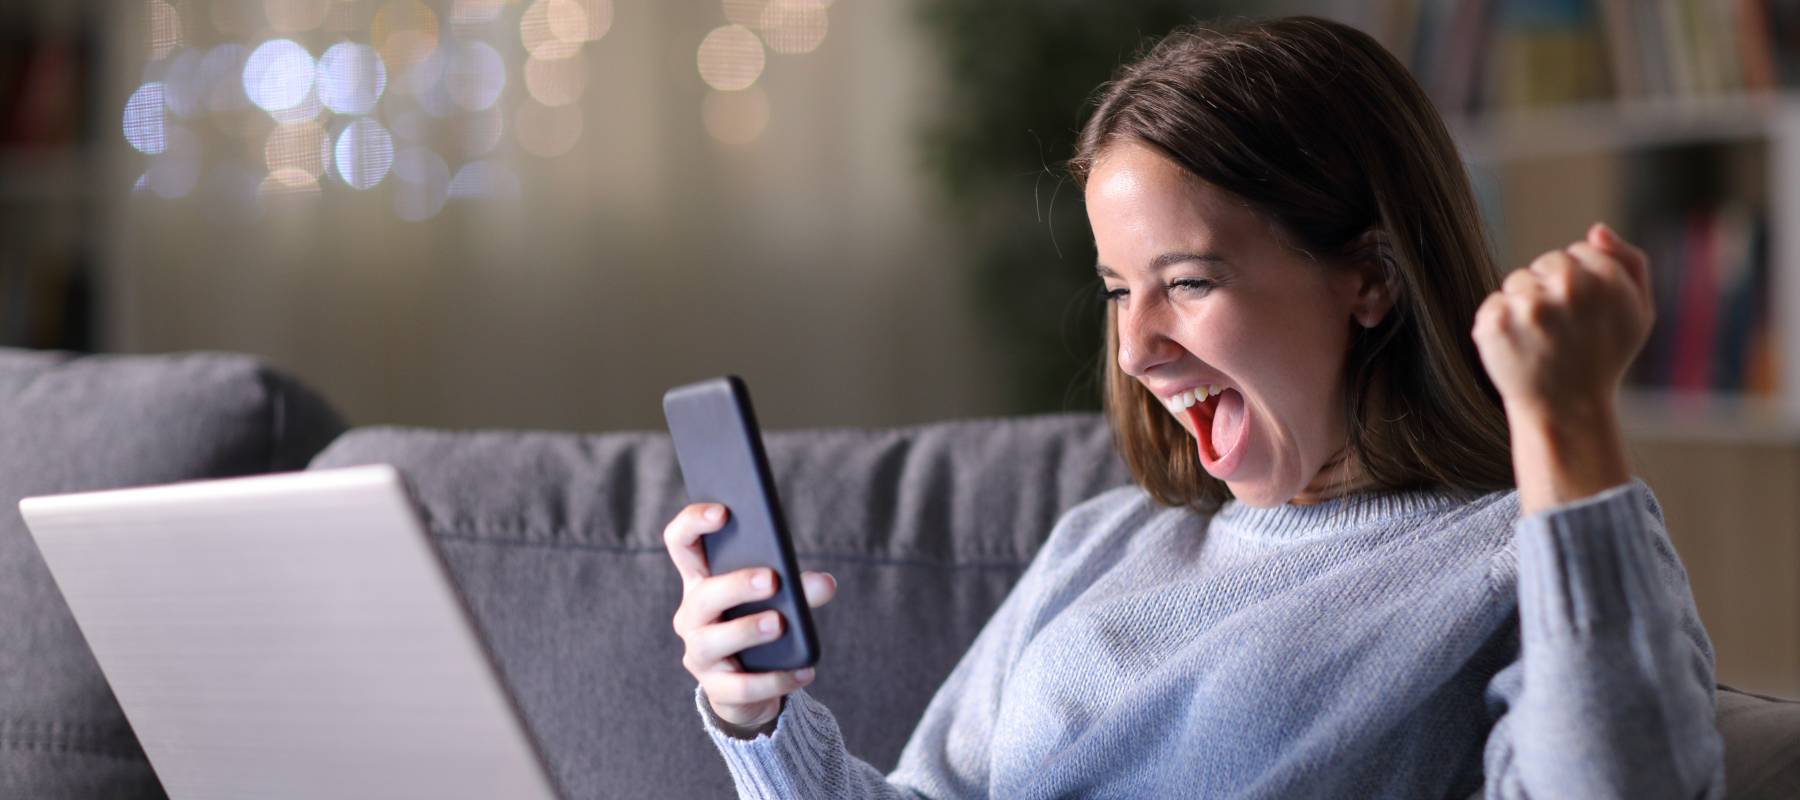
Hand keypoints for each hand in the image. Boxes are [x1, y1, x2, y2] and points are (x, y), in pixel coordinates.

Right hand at [664, 502, 837, 734]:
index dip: (694, 522)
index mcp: (701, 580)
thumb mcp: (779, 600)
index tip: (724, 511)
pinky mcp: (715, 689)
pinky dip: (775, 680)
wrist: (749, 685)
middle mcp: (692, 614)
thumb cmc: (761, 623)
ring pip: (713, 641)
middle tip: (772, 579)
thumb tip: (825, 583)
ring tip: (781, 623)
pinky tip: (804, 671)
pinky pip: (741, 686)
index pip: (681, 542)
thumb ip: (799, 589)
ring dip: (748, 629)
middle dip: (737, 585)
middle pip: (703, 595)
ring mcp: (698, 653)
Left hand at [1472, 222, 1654, 419]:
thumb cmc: (1603, 359)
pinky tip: (1519, 349)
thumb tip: (1596, 229)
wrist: (1567, 410)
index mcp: (1607, 277)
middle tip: (1563, 330)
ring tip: (1541, 342)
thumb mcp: (1638, 312)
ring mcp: (1529, 304)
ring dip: (1525, 306)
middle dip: (1551, 289)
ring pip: (1518, 282)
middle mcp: (1570, 286)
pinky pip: (1494, 303)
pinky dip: (1500, 324)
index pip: (1579, 252)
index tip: (1586, 315)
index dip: (1583, 283)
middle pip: (1546, 263)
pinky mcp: (1495, 321)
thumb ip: (1628, 262)